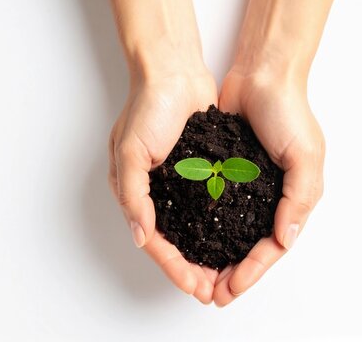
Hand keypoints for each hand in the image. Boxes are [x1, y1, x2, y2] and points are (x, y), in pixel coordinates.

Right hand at [108, 71, 219, 303]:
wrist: (174, 72)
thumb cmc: (148, 107)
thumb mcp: (130, 151)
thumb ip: (133, 194)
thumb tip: (140, 236)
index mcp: (135, 191)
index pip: (155, 242)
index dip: (174, 267)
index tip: (195, 286)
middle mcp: (157, 192)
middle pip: (175, 242)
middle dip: (192, 268)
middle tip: (214, 290)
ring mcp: (179, 183)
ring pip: (194, 229)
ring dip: (206, 253)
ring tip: (225, 274)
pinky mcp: (199, 170)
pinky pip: (207, 207)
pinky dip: (217, 226)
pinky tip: (231, 239)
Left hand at [215, 68, 325, 305]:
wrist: (262, 75)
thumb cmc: (289, 112)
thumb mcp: (306, 155)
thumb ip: (299, 197)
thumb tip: (286, 239)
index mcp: (292, 198)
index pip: (272, 246)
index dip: (252, 270)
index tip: (230, 289)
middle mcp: (269, 197)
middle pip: (249, 246)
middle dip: (232, 272)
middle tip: (209, 294)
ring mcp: (246, 186)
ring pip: (228, 232)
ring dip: (216, 256)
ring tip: (197, 276)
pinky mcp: (225, 172)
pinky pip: (213, 206)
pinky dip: (203, 226)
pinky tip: (189, 240)